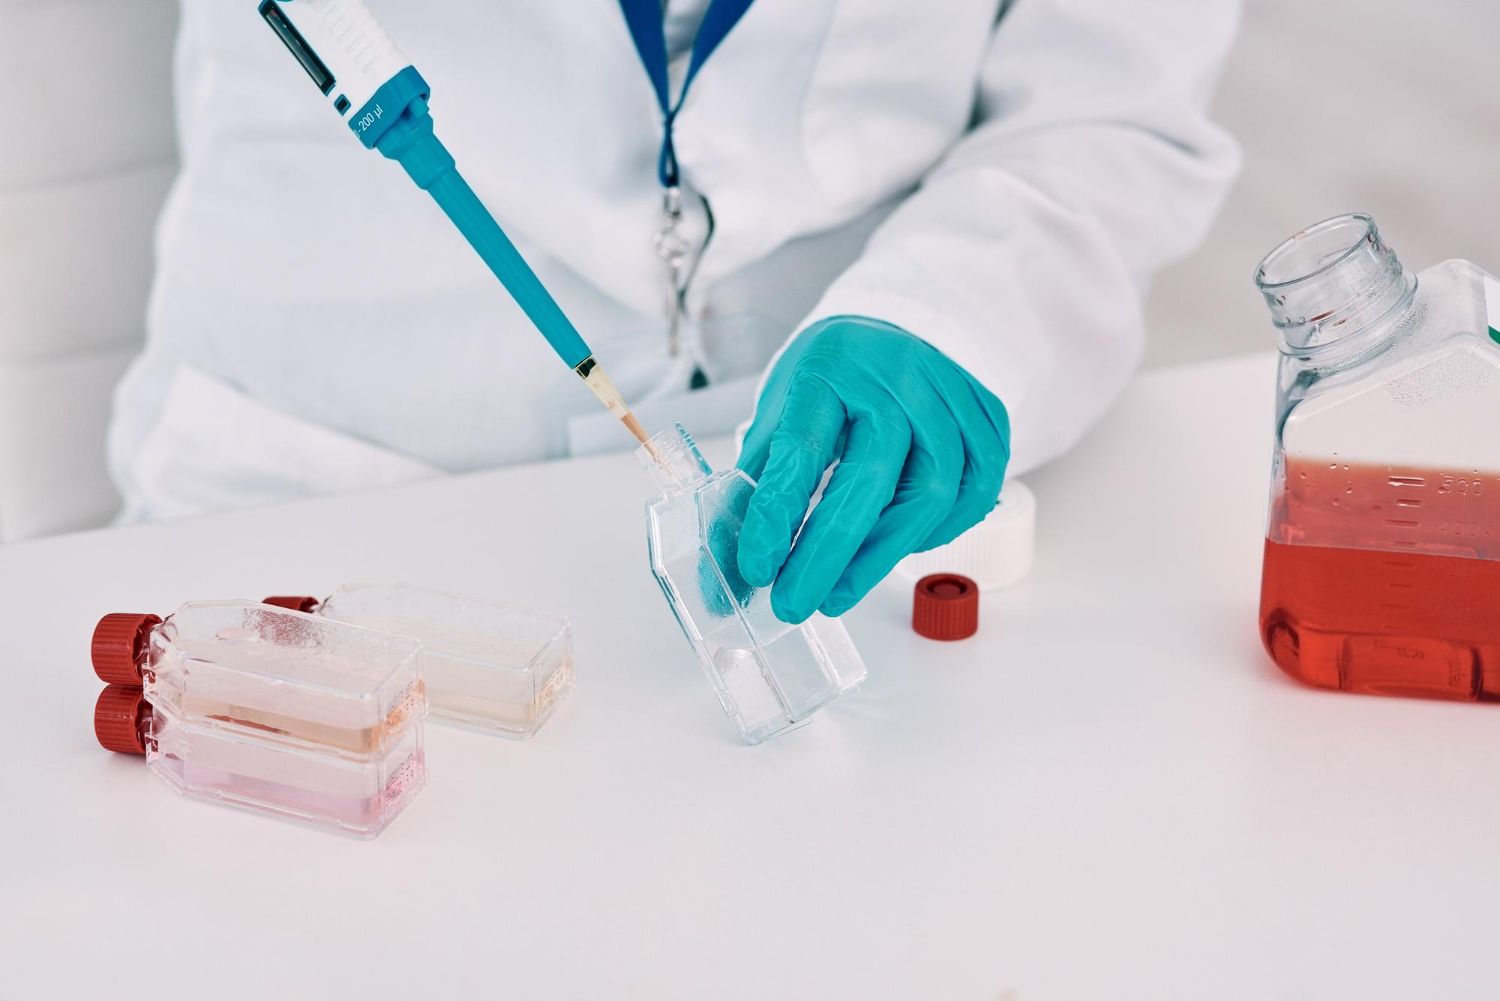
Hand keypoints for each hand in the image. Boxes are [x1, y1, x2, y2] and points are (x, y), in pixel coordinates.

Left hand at [736, 316, 1009, 622]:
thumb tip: (728, 572)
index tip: (757, 569)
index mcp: (827, 371)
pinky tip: (899, 547)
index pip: (801, 449)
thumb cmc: (828, 382)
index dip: (777, 515)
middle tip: (797, 604)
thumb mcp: (780, 416)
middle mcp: (894, 377)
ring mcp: (948, 396)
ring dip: (883, 556)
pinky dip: (936, 533)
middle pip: (871, 479)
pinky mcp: (986, 418)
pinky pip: (973, 492)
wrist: (890, 333)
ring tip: (840, 590)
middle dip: (829, 556)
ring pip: (932, 494)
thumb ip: (756, 489)